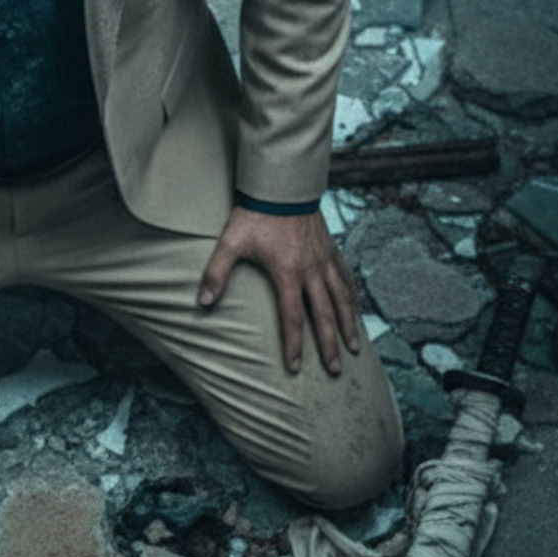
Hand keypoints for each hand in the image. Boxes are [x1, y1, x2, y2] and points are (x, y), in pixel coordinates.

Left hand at [197, 207, 360, 375]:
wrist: (281, 186)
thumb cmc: (254, 215)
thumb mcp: (230, 243)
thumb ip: (216, 273)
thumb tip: (201, 302)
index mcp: (287, 272)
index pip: (292, 318)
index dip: (293, 345)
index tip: (296, 368)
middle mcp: (311, 270)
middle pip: (323, 315)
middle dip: (329, 345)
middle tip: (335, 370)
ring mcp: (324, 260)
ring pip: (342, 299)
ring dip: (348, 325)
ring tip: (354, 348)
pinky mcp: (331, 250)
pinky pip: (346, 278)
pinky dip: (352, 297)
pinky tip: (355, 309)